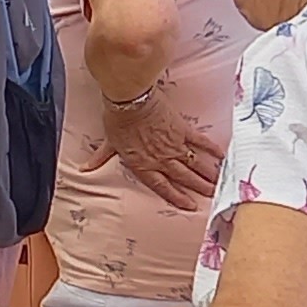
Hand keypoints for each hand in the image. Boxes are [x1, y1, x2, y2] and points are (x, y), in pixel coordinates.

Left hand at [105, 100, 223, 206]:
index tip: (190, 205)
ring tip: (221, 182)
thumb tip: (85, 169)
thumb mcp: (109, 143)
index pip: (162, 186)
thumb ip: (101, 158)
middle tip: (214, 196)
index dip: (177, 197)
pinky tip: (222, 155)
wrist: (130, 100)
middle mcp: (161, 159)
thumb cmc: (117, 121)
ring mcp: (173, 144)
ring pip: (194, 163)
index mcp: (144, 164)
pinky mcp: (182, 129)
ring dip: (209, 174)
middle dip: (200, 188)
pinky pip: (199, 141)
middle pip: (184, 177)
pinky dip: (211, 148)